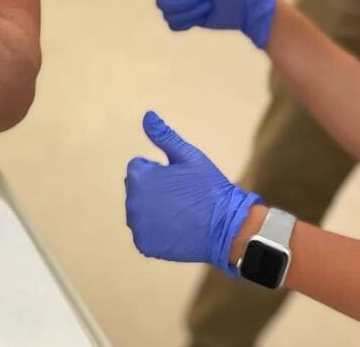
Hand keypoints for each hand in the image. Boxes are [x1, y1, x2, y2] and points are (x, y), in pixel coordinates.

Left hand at [125, 111, 261, 275]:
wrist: (227, 227)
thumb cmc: (208, 187)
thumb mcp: (188, 156)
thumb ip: (164, 136)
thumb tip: (147, 115)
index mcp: (139, 178)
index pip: (139, 168)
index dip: (160, 171)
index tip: (178, 180)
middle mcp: (132, 202)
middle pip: (137, 190)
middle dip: (154, 190)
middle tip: (181, 196)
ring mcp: (138, 226)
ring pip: (140, 212)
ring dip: (153, 210)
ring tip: (180, 212)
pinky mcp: (145, 245)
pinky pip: (145, 233)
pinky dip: (157, 231)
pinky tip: (176, 228)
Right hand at [151, 0, 275, 48]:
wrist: (243, 3)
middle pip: (162, 1)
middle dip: (189, 0)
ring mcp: (179, 3)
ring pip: (168, 14)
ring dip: (193, 11)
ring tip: (208, 3)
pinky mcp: (185, 19)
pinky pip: (173, 25)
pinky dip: (190, 22)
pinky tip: (203, 15)